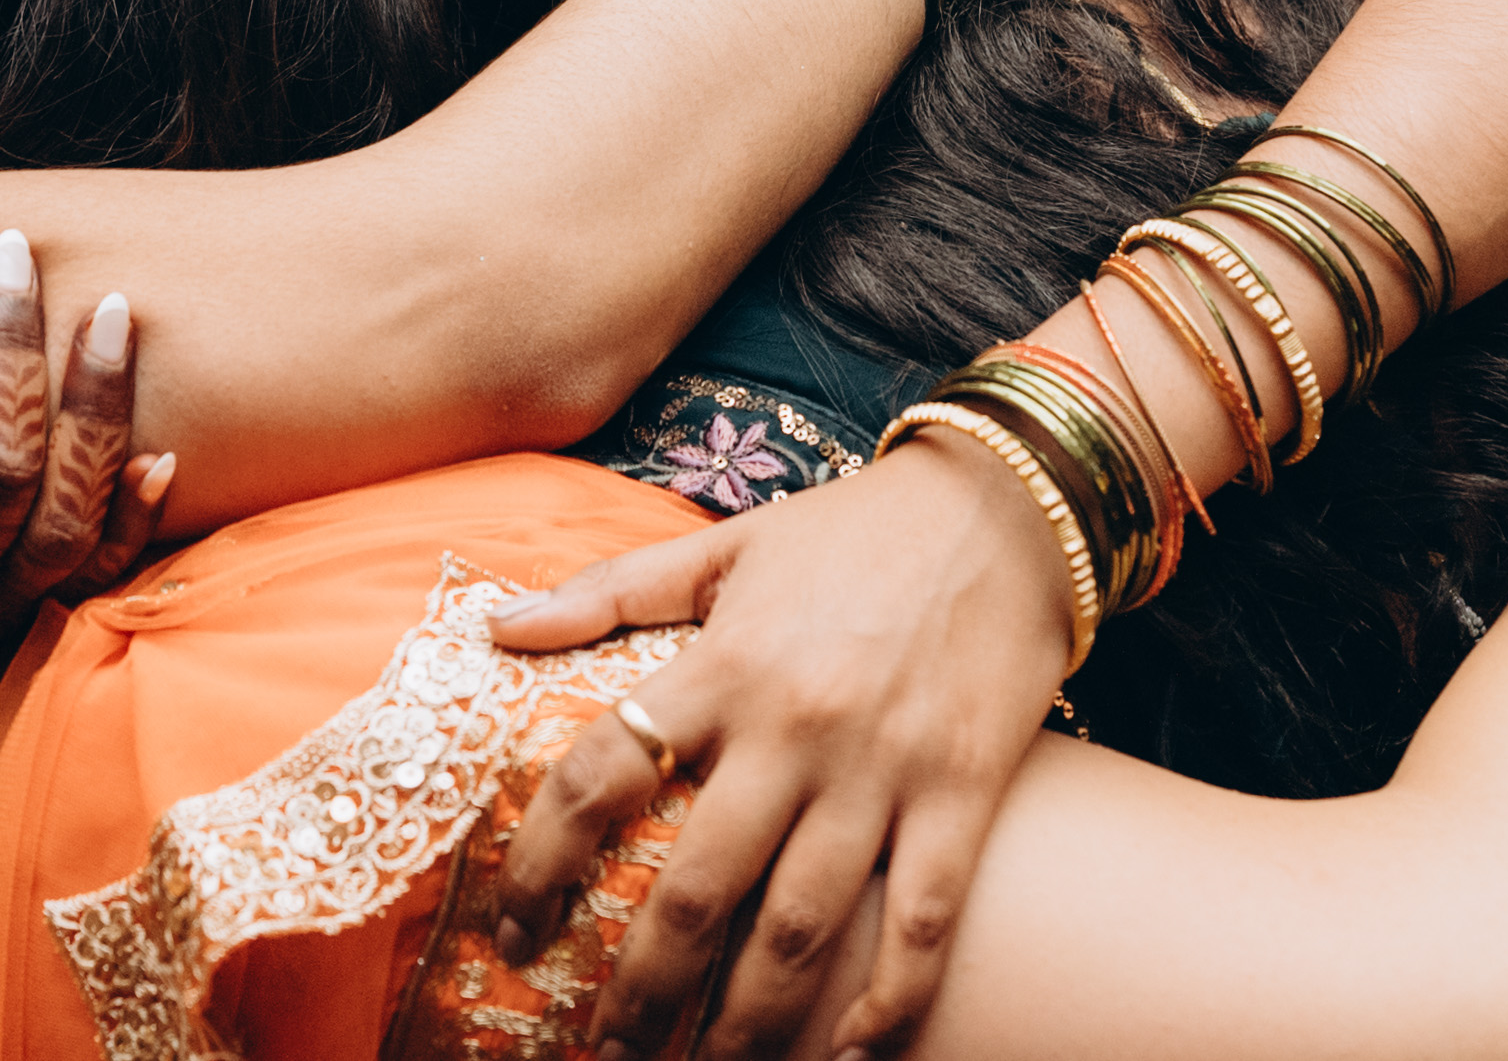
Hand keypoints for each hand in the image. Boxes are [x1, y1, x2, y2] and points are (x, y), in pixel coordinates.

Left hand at [479, 438, 1076, 1060]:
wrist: (1010, 501)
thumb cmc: (855, 528)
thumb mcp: (724, 544)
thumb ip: (608, 589)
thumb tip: (496, 626)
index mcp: (724, 663)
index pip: (600, 775)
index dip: (541, 865)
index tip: (514, 931)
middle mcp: (795, 726)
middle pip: (696, 890)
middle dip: (643, 990)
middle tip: (608, 1051)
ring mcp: (884, 767)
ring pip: (800, 929)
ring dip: (747, 1022)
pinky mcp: (964, 792)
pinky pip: (920, 921)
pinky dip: (885, 1001)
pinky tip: (845, 1053)